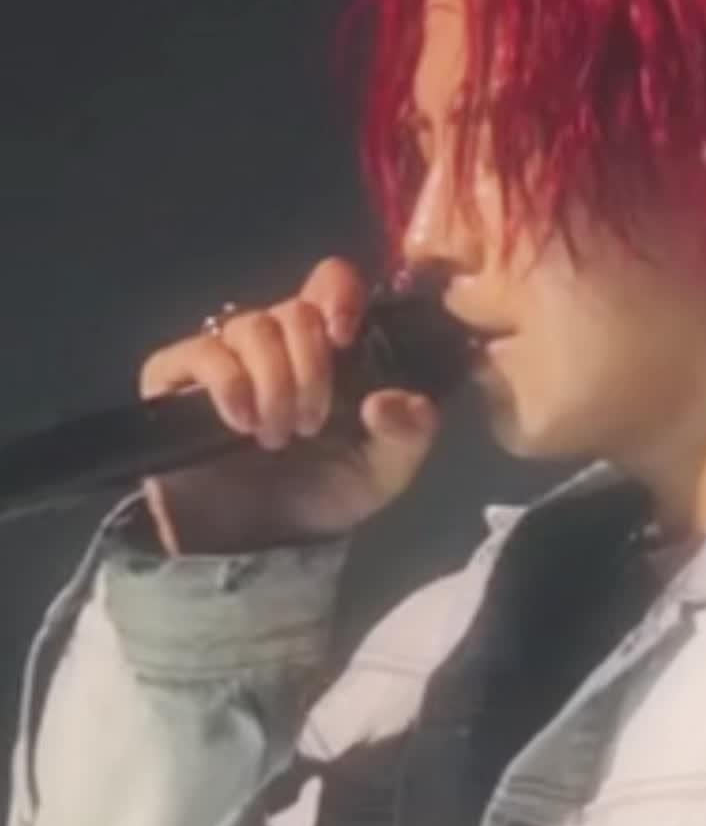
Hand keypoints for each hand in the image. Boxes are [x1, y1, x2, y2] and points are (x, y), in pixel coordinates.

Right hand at [140, 256, 439, 551]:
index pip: (330, 282)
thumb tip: (393, 400)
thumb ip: (408, 434)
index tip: (344, 336)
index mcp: (327, 348)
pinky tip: (241, 422)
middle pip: (294, 310)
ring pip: (251, 327)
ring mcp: (224, 355)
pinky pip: (202, 351)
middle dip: (310, 367)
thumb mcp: (384, 471)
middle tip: (311, 424)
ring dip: (273, 383)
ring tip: (276, 437)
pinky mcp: (176, 376)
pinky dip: (229, 385)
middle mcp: (275, 341)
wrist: (256, 544)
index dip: (338, 294)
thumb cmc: (321, 495)